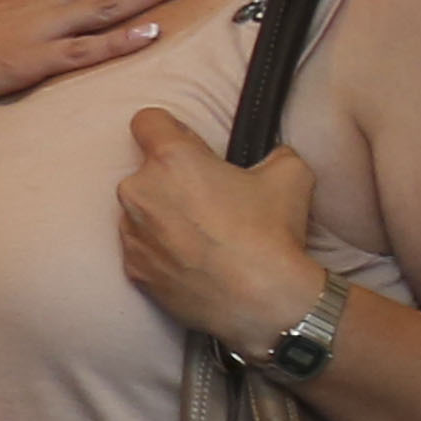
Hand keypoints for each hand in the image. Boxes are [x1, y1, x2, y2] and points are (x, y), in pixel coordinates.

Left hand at [118, 115, 337, 360]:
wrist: (262, 300)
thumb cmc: (272, 233)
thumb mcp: (290, 173)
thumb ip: (271, 153)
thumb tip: (270, 157)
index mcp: (171, 160)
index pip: (147, 121)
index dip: (170, 130)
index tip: (188, 145)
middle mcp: (139, 192)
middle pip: (146, 172)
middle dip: (172, 179)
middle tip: (209, 198)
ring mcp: (131, 233)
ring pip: (141, 211)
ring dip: (164, 215)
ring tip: (204, 234)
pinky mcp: (132, 268)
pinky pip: (142, 247)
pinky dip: (161, 249)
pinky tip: (194, 259)